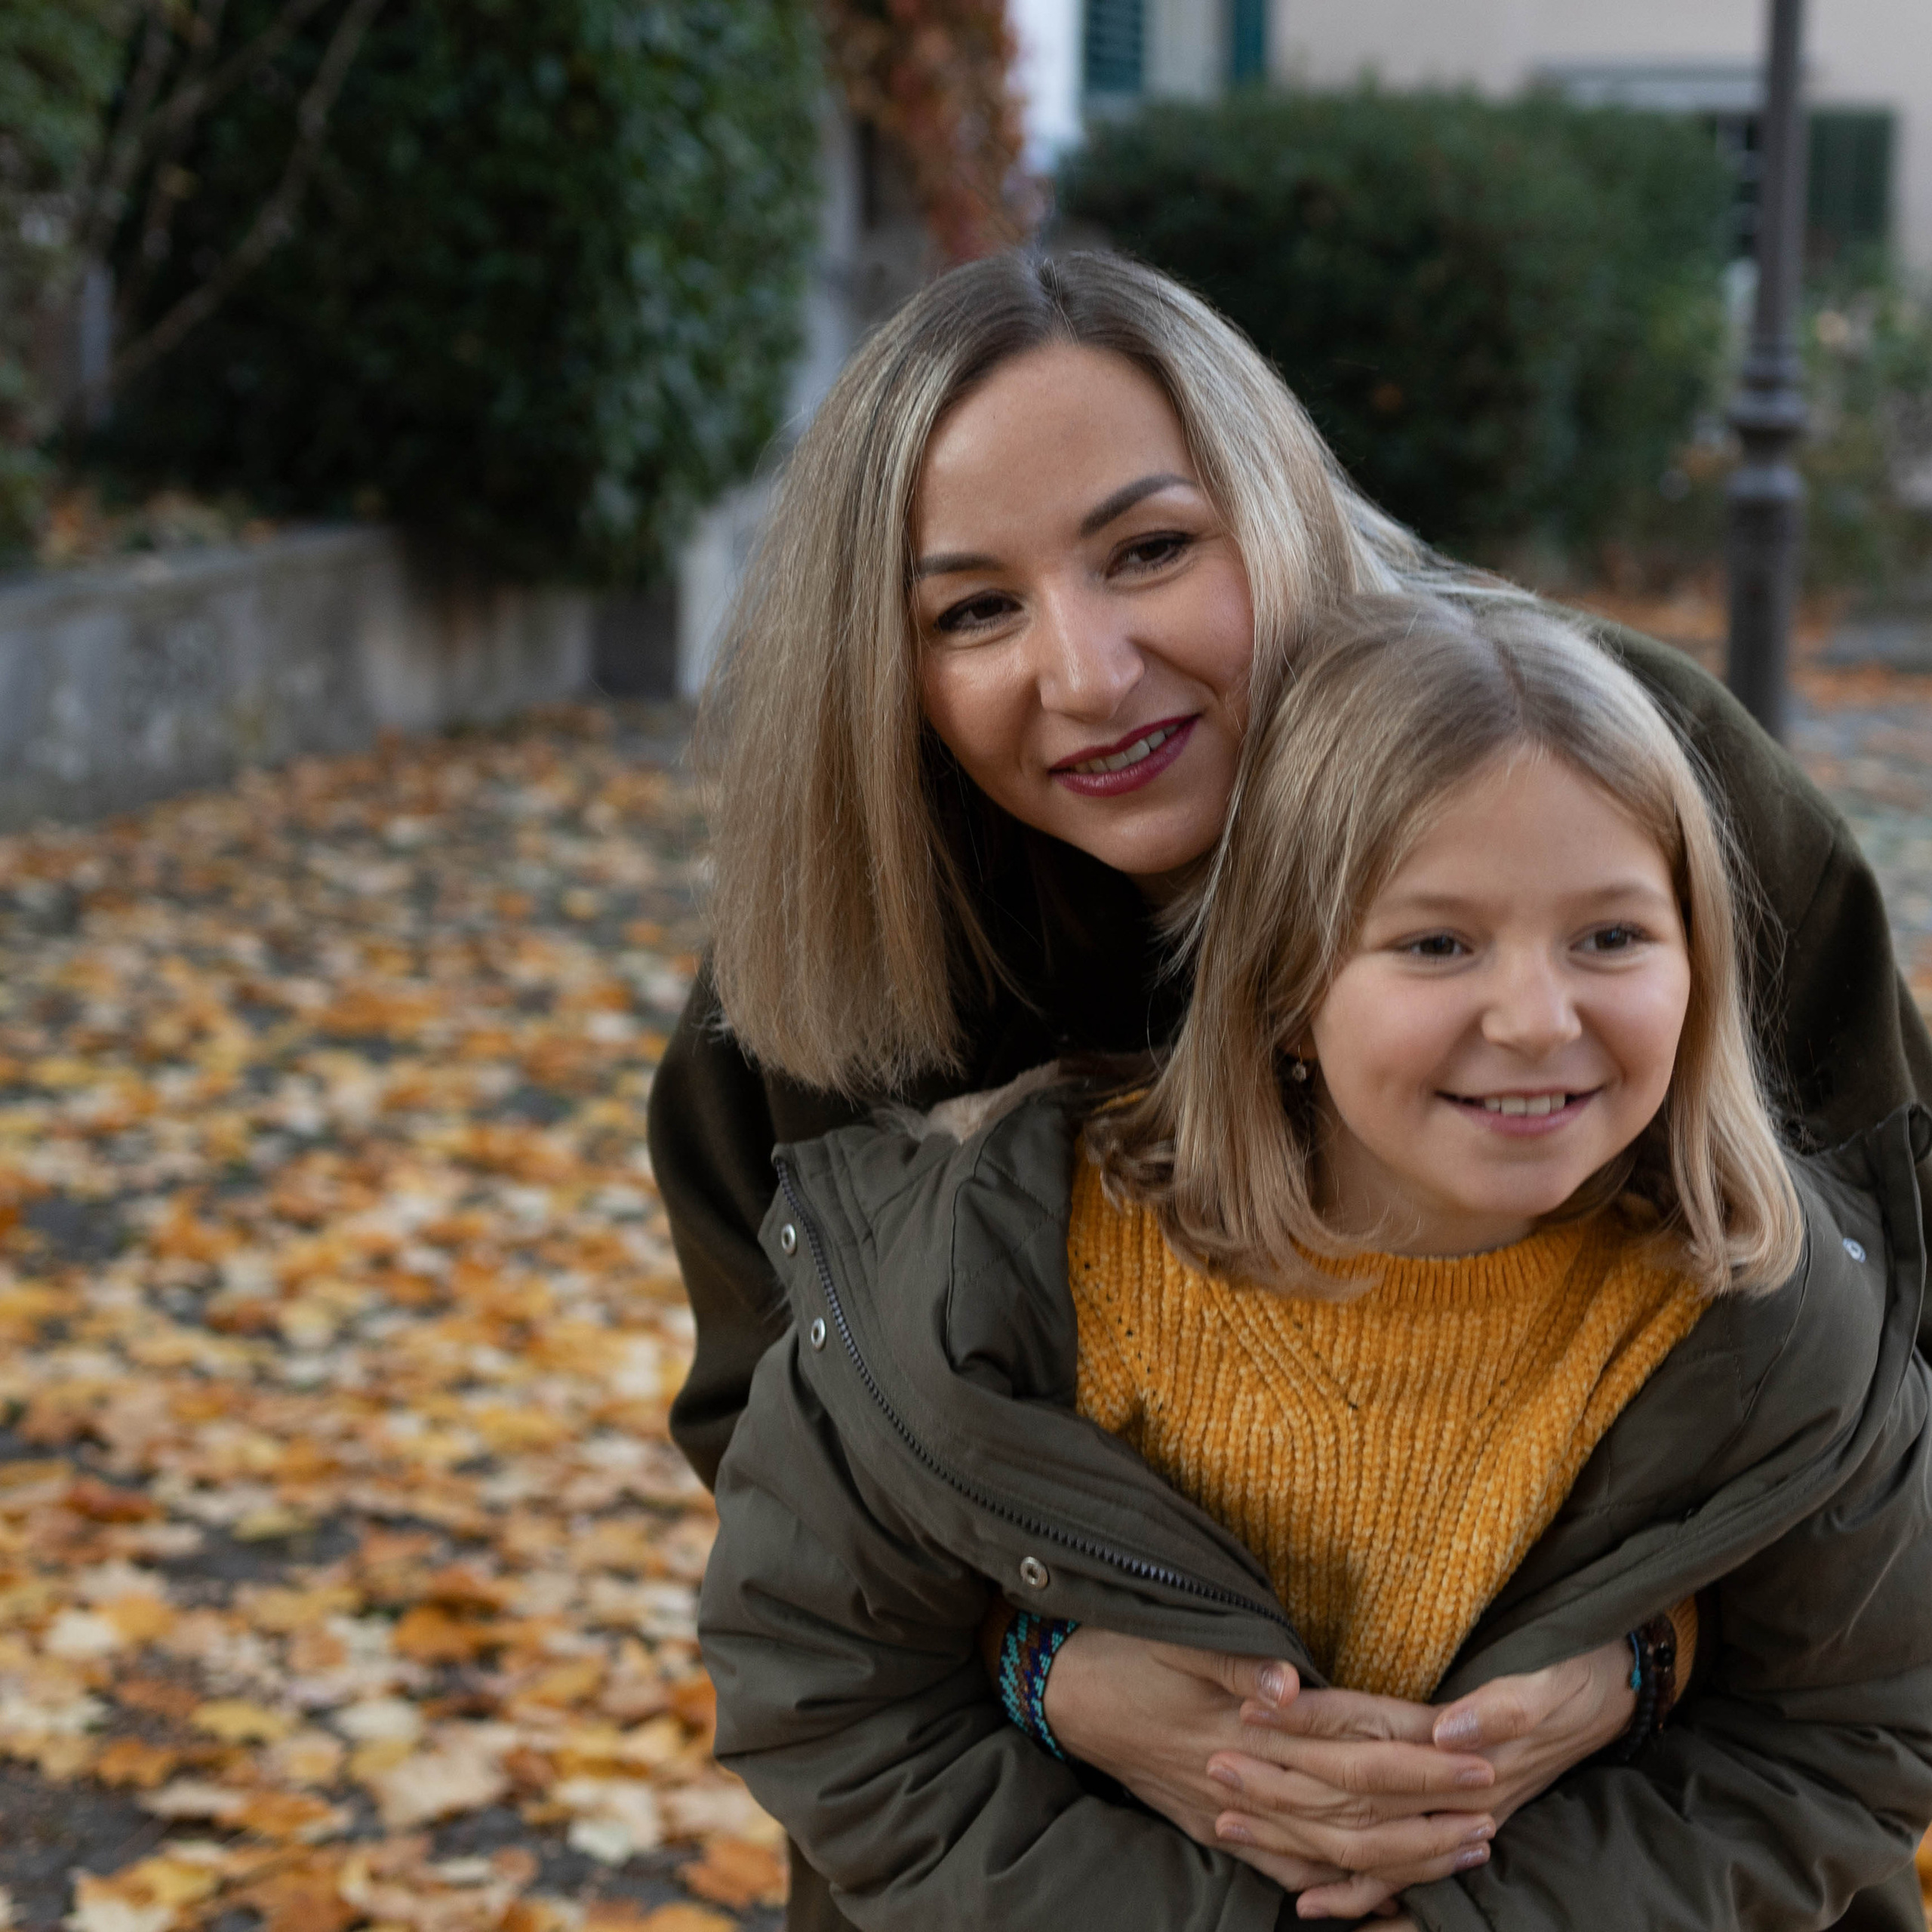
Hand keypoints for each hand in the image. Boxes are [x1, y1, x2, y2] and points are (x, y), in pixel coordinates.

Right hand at [1042, 1629, 1497, 1899]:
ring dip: (1403, 1852)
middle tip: (1496, 1807)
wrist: (1059, 1688)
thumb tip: (1290, 1681)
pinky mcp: (1217, 1827)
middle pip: (1357, 1804)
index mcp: (1249, 1721)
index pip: (1355, 1740)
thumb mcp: (1173, 1635)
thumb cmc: (1120, 1647)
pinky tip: (1379, 1896)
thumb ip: (1233, 1657)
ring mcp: (1235, 1811)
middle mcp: (1252, 1774)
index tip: (1479, 1749)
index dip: (1419, 1747)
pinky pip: (1287, 1869)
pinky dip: (1336, 1889)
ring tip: (1464, 1847)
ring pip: (1333, 1848)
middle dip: (1432, 1809)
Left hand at [1226, 1635, 1636, 1917]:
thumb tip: (1452, 1728)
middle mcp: (1449, 1789)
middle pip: (1350, 1795)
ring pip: (1363, 1840)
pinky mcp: (1460, 1824)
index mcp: (1456, 1743)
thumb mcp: (1546, 1678)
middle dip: (1280, 1789)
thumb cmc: (1577, 1667)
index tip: (1248, 1713)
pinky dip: (1357, 1895)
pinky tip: (1310, 1902)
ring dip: (1295, 1837)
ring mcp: (1454, 1814)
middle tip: (1214, 1772)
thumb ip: (1501, 1706)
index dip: (1305, 1724)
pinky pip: (1400, 1872)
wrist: (1616, 1689)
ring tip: (1229, 1828)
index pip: (1365, 1734)